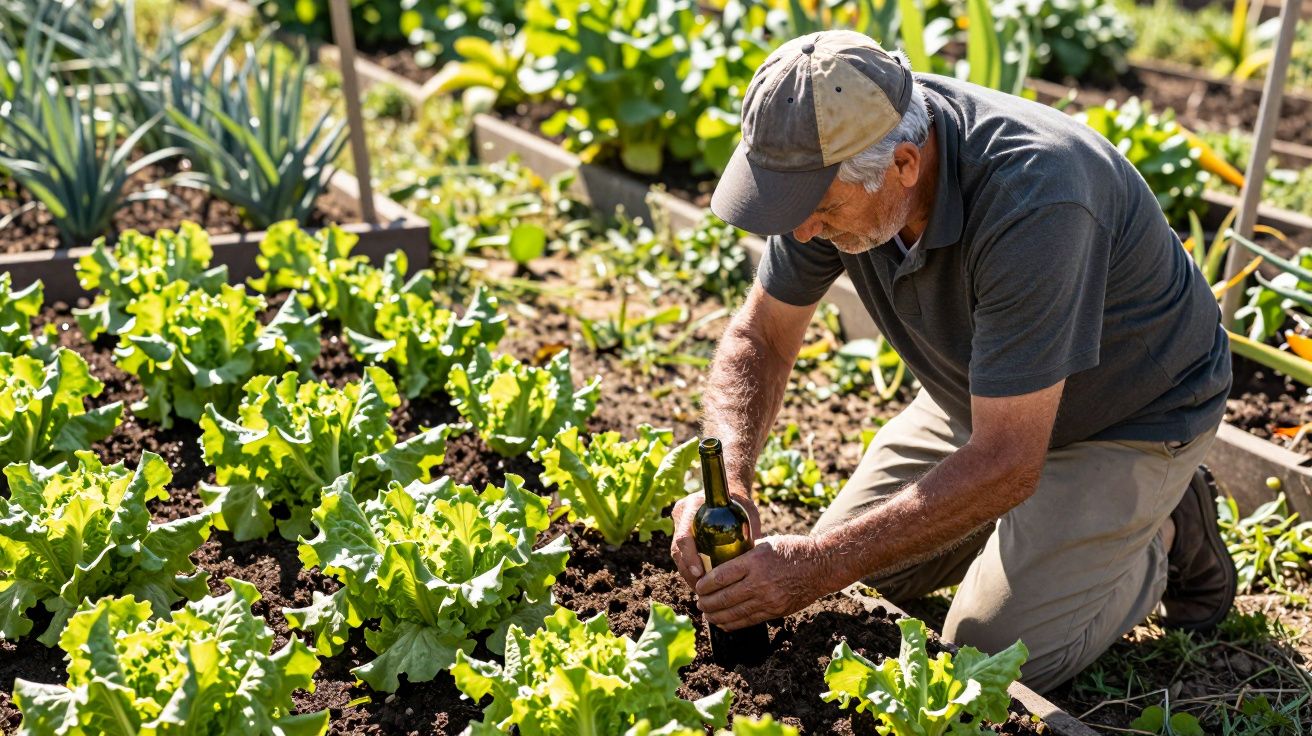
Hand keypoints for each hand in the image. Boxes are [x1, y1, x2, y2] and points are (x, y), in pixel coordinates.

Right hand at [669, 490, 760, 587]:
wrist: (729, 489)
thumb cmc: (740, 501)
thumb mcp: (746, 514)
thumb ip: (748, 534)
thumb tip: (752, 562)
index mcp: (693, 506)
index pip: (684, 537)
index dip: (690, 558)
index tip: (700, 573)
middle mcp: (681, 514)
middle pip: (677, 550)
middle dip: (689, 573)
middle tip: (702, 590)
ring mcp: (679, 523)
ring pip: (678, 555)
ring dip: (688, 574)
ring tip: (702, 590)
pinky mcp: (681, 531)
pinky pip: (682, 554)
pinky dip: (690, 569)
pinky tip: (702, 582)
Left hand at [694, 534, 824, 629]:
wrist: (821, 566)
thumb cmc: (793, 550)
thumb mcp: (765, 544)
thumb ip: (745, 555)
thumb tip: (722, 562)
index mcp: (754, 561)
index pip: (721, 576)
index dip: (705, 585)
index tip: (698, 587)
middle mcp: (759, 582)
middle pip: (724, 597)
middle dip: (707, 602)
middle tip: (698, 602)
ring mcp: (768, 599)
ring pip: (734, 612)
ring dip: (716, 615)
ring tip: (707, 614)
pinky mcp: (775, 611)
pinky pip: (749, 620)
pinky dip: (733, 623)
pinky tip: (723, 623)